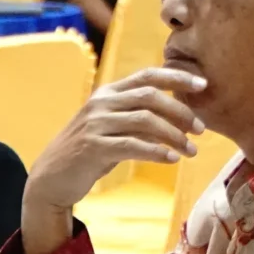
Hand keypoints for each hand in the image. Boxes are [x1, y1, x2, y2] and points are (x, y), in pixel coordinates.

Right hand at [21, 68, 208, 253]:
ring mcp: (96, 124)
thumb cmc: (88, 153)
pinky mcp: (93, 147)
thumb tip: (179, 118)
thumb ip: (138, 119)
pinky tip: (172, 160)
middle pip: (150, 96)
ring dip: (174, 135)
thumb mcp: (113, 130)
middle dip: (181, 110)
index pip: (147, 75)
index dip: (177, 76)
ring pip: (145, 120)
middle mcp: (101, 103)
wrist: (51, 178)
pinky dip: (157, 152)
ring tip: (191, 150)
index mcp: (108, 93)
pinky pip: (133, 145)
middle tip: (201, 128)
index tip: (203, 84)